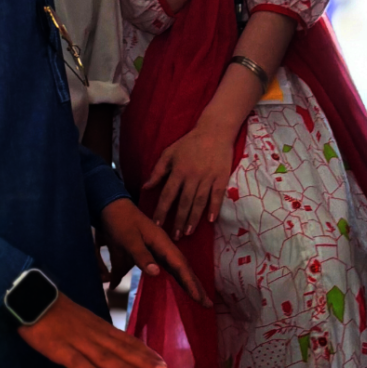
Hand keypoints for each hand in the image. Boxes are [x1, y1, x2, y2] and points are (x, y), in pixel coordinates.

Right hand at [19, 291, 167, 367]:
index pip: (127, 340)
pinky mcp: (61, 348)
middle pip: (122, 349)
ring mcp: (78, 340)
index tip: (162, 361)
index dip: (145, 352)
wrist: (34, 297)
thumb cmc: (58, 313)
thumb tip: (117, 350)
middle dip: (143, 361)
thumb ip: (100, 337)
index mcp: (100, 327)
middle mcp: (94, 333)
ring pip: (104, 356)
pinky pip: (77, 362)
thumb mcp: (84, 322)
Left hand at [99, 198, 210, 307]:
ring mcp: (160, 250)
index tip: (198, 298)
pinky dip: (178, 278)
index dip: (189, 282)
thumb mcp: (128, 240)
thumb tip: (157, 273)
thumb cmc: (120, 223)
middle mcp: (164, 247)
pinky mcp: (153, 253)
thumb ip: (141, 256)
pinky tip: (181, 287)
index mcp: (161, 243)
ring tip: (199, 298)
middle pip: (183, 268)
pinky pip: (169, 268)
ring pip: (178, 268)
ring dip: (188, 283)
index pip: (179, 265)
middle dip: (196, 285)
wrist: (113, 208)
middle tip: (208, 304)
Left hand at [144, 124, 232, 239]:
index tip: (156, 224)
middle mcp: (192, 176)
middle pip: (184, 202)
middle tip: (174, 237)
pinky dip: (214, 208)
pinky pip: (217, 196)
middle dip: (178, 221)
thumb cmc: (190, 142)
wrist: (215, 130)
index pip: (168, 194)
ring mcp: (208, 177)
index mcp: (178, 170)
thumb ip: (158, 171)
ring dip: (193, 219)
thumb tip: (145, 187)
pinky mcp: (221, 177)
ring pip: (199, 202)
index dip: (161, 210)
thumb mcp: (170, 152)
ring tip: (188, 232)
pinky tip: (210, 220)